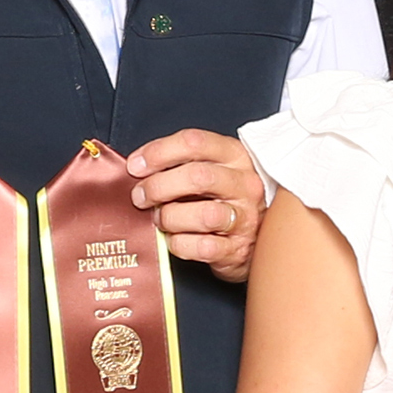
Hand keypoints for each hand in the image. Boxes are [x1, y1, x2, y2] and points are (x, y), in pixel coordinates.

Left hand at [129, 129, 266, 280]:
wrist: (256, 237)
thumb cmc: (223, 200)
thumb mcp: (211, 170)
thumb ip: (180, 164)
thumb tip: (137, 168)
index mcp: (235, 157)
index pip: (194, 143)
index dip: (159, 152)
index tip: (136, 166)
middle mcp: (244, 184)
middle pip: (197, 176)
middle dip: (158, 186)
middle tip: (140, 196)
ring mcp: (244, 217)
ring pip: (202, 214)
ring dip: (170, 217)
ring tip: (161, 220)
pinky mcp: (237, 249)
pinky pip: (201, 246)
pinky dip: (179, 244)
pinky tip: (176, 239)